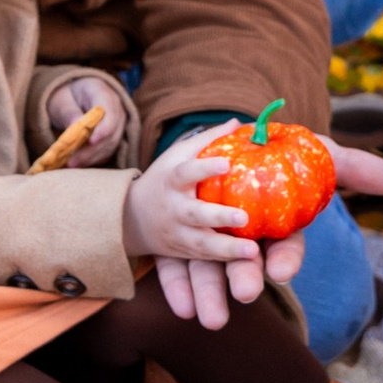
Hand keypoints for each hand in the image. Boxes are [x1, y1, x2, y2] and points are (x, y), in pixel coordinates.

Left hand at [43, 74, 131, 162]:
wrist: (74, 97)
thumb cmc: (67, 96)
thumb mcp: (62, 100)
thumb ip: (69, 112)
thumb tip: (75, 126)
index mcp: (104, 93)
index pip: (110, 112)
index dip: (103, 128)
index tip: (90, 142)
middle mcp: (116, 109)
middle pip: (111, 133)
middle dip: (92, 150)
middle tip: (71, 161)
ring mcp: (118, 125)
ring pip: (110, 146)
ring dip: (91, 157)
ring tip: (71, 164)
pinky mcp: (113, 138)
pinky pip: (107, 152)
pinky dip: (93, 160)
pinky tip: (78, 164)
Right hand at [126, 129, 263, 325]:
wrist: (130, 217)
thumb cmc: (166, 178)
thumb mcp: (179, 155)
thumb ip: (208, 140)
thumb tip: (240, 123)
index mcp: (173, 179)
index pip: (187, 171)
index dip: (205, 167)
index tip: (227, 162)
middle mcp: (174, 208)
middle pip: (195, 213)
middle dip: (218, 215)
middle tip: (244, 216)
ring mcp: (177, 233)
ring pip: (201, 244)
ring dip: (226, 249)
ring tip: (252, 252)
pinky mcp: (183, 252)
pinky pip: (204, 257)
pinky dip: (223, 259)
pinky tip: (249, 258)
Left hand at [143, 130, 382, 326]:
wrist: (223, 147)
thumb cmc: (277, 156)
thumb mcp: (313, 154)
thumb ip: (351, 167)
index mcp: (276, 224)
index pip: (285, 245)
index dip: (286, 258)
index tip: (281, 271)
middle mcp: (245, 240)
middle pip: (246, 262)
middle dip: (246, 279)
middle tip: (246, 295)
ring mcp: (210, 244)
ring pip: (210, 271)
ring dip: (210, 295)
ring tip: (209, 320)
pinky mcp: (180, 245)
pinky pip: (176, 267)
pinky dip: (177, 288)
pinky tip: (180, 308)